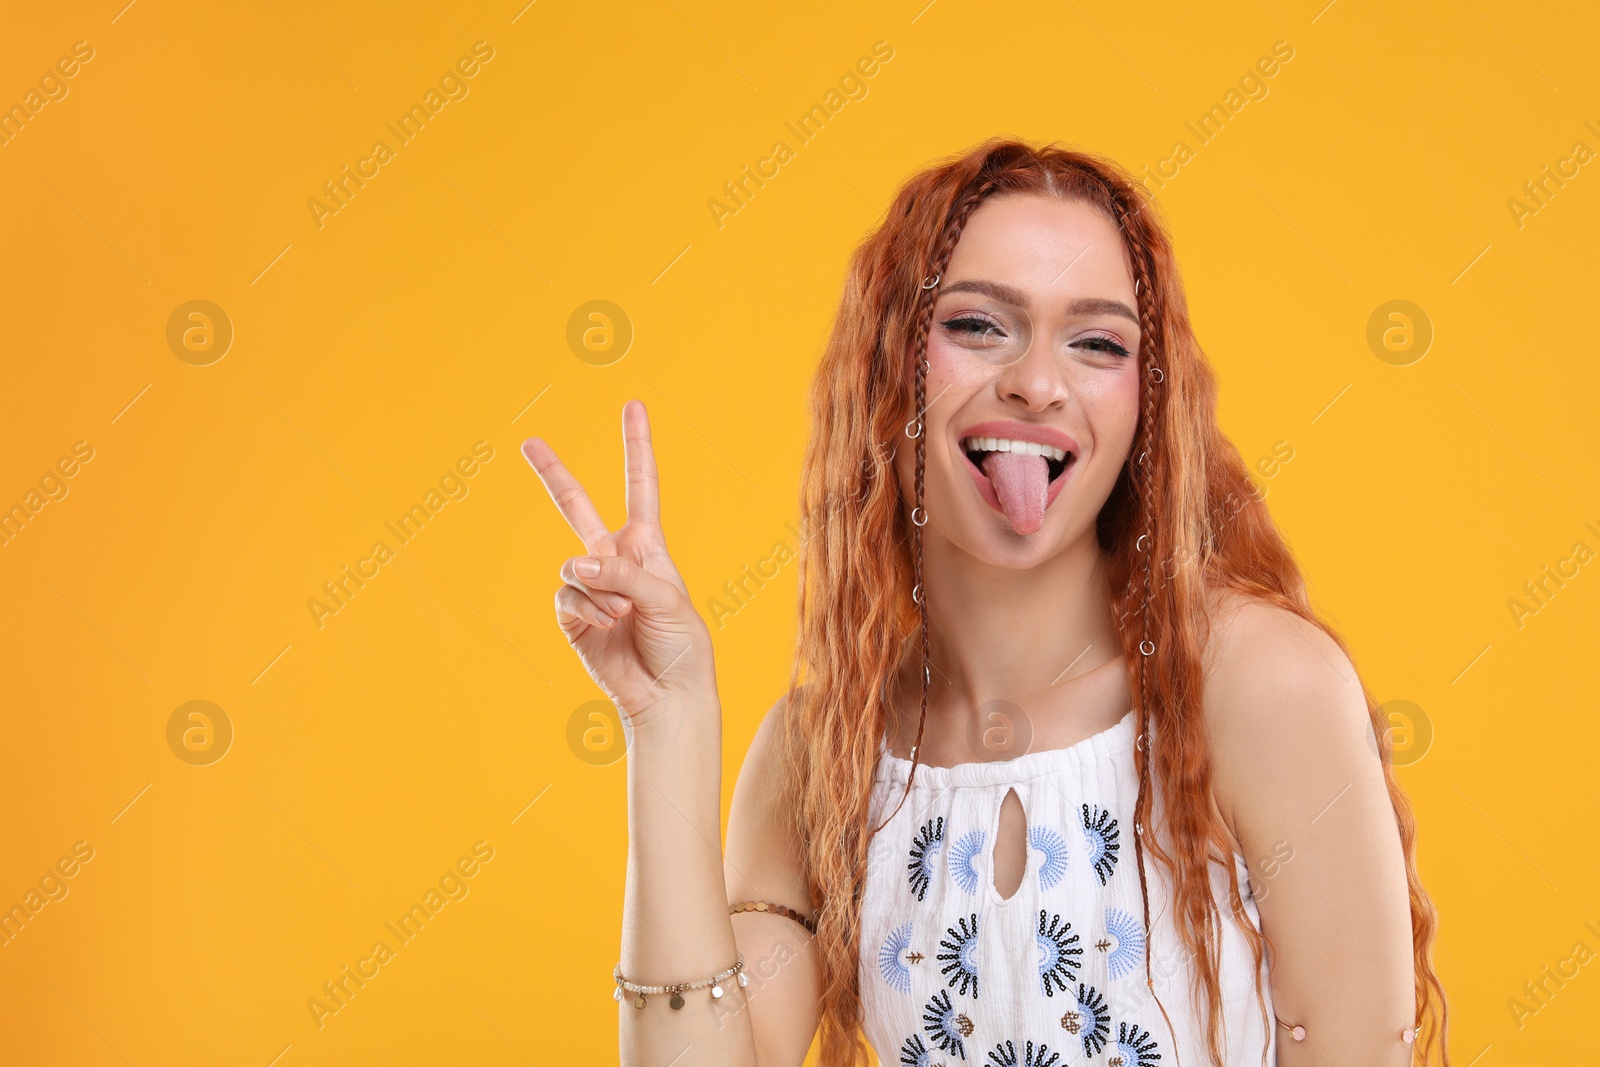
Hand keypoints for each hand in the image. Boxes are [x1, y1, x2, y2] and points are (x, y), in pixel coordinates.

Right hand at [522, 399, 714, 725]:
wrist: (668, 695)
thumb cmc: (681, 644)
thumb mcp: (666, 598)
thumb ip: (623, 573)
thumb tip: (577, 563)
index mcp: (648, 546)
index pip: (640, 485)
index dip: (636, 446)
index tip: (633, 405)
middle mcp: (614, 559)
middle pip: (577, 506)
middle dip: (553, 473)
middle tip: (528, 440)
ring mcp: (591, 587)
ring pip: (574, 566)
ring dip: (598, 588)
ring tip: (621, 615)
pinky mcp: (573, 617)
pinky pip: (568, 598)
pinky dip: (587, 611)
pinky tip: (606, 626)